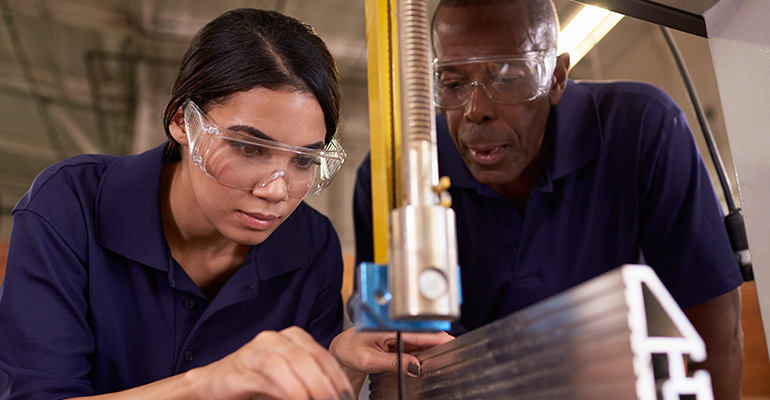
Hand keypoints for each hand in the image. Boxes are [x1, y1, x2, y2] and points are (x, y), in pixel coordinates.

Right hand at [193, 326, 354, 399]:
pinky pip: (269, 378)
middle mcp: (274, 339)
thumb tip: (337, 395)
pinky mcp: (240, 369)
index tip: (348, 397)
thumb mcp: (291, 378)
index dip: (338, 378)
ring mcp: (255, 351)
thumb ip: (311, 381)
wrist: (213, 384)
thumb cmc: (255, 381)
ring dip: (309, 390)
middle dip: (326, 386)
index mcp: (292, 337)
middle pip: (309, 359)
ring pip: (290, 364)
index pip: (323, 355)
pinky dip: (288, 393)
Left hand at [329, 328, 453, 392]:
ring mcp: (399, 333)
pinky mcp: (400, 339)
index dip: (437, 338)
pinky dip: (423, 354)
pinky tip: (425, 362)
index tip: (450, 344)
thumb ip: (393, 363)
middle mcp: (396, 326)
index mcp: (388, 325)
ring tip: (436, 362)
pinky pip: (417, 346)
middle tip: (448, 358)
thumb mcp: (369, 360)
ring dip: (431, 351)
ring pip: (423, 341)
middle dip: (437, 346)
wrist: (342, 350)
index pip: (418, 332)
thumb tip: (415, 367)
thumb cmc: (349, 350)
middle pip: (424, 335)